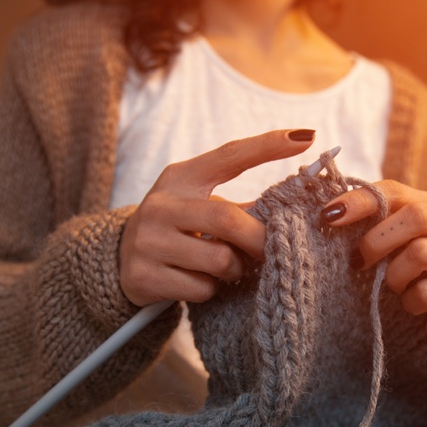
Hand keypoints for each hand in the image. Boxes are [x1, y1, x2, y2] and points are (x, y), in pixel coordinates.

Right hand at [119, 129, 314, 306]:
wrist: (120, 262)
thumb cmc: (179, 229)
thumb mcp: (200, 206)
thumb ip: (242, 206)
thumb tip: (297, 203)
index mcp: (181, 178)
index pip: (229, 155)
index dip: (268, 146)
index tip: (306, 136)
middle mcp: (160, 205)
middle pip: (227, 218)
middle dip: (257, 239)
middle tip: (270, 249)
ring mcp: (148, 241)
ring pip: (219, 260)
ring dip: (235, 269)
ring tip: (227, 268)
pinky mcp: (144, 276)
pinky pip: (201, 288)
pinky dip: (211, 290)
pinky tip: (198, 282)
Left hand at [320, 180, 426, 325]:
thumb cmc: (410, 269)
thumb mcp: (390, 243)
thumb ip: (369, 225)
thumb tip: (329, 214)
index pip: (393, 191)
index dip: (359, 201)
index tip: (328, 216)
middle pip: (416, 216)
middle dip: (377, 241)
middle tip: (357, 262)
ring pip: (420, 253)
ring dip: (394, 276)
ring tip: (392, 286)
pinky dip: (410, 301)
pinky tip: (411, 303)